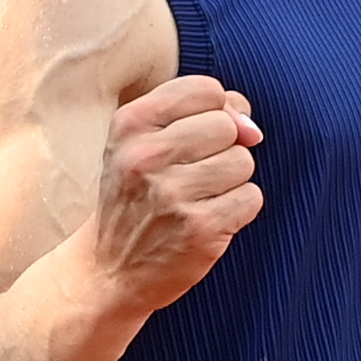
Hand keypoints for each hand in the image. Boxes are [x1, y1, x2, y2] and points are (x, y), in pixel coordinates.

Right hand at [85, 74, 263, 311]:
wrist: (109, 270)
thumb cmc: (138, 195)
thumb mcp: (146, 141)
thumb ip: (204, 113)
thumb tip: (251, 127)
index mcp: (130, 123)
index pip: (206, 90)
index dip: (214, 112)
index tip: (192, 139)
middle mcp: (146, 156)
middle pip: (228, 126)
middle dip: (223, 149)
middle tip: (190, 175)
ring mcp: (172, 194)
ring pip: (244, 161)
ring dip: (231, 181)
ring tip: (197, 198)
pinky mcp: (199, 228)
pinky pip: (252, 197)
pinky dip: (238, 209)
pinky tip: (207, 219)